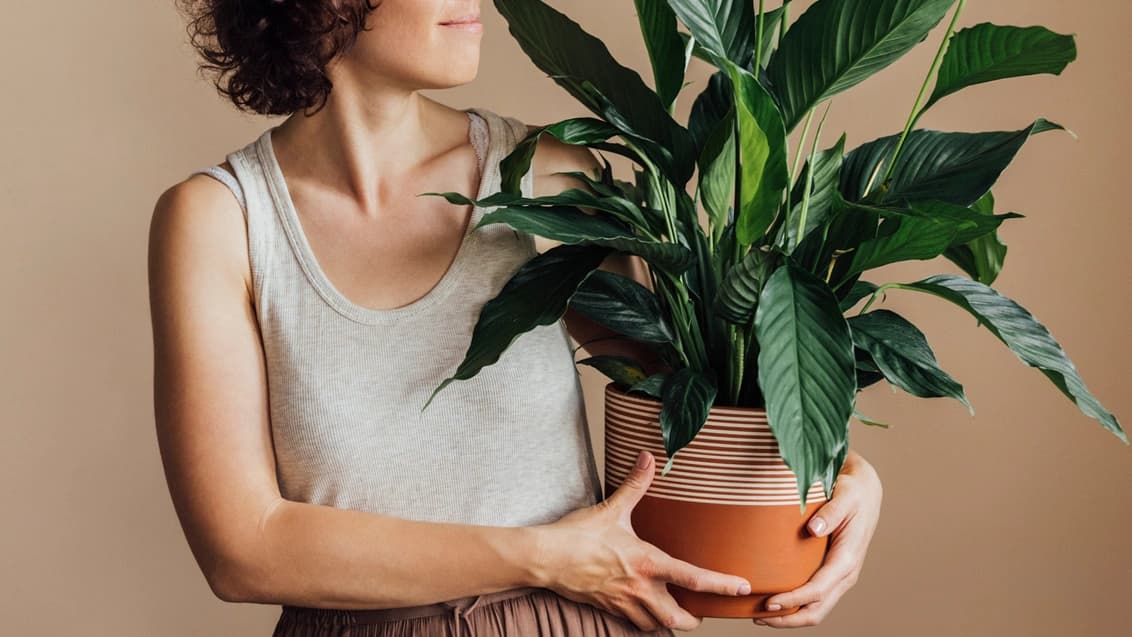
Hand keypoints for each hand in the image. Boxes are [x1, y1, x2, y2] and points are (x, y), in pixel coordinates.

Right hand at [531, 450, 751, 631]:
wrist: (544, 558)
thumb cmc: (577, 534)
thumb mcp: (611, 508)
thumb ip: (635, 484)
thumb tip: (648, 456)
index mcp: (647, 562)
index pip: (693, 578)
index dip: (721, 584)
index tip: (740, 587)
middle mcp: (639, 587)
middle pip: (678, 618)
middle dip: (693, 620)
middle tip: (702, 614)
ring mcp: (623, 601)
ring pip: (655, 625)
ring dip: (668, 622)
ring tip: (675, 613)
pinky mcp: (607, 607)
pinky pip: (631, 622)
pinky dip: (643, 620)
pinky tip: (644, 610)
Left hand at [754, 449, 882, 627]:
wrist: (865, 492)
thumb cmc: (852, 492)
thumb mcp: (845, 496)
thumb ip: (831, 512)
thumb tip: (814, 529)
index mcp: (847, 558)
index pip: (818, 589)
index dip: (793, 600)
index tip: (769, 603)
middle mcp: (845, 574)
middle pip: (817, 610)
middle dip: (788, 619)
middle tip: (757, 617)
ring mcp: (839, 577)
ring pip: (816, 610)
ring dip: (790, 617)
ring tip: (760, 616)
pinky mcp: (831, 573)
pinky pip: (814, 599)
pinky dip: (795, 607)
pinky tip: (773, 602)